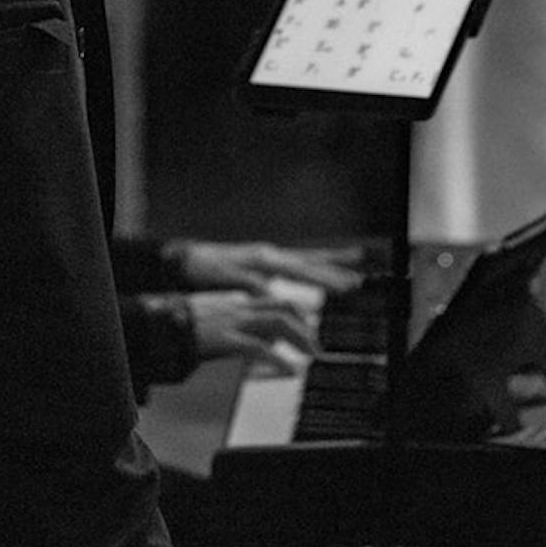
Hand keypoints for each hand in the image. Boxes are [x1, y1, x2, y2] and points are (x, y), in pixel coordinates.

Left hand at [168, 239, 363, 295]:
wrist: (188, 258)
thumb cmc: (205, 269)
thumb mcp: (225, 278)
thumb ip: (250, 284)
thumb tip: (271, 292)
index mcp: (264, 259)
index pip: (301, 270)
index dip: (323, 280)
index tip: (344, 287)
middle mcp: (270, 254)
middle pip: (309, 262)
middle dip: (334, 271)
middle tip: (357, 281)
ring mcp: (269, 256)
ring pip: (305, 258)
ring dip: (329, 262)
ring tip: (354, 263)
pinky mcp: (265, 261)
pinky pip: (295, 262)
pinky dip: (312, 264)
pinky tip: (321, 268)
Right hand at [184, 289, 322, 370]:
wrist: (160, 323)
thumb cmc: (183, 324)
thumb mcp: (216, 320)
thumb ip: (239, 326)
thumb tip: (262, 342)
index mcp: (238, 302)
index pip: (277, 301)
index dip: (298, 314)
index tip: (310, 329)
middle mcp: (240, 307)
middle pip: (284, 307)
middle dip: (306, 327)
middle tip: (317, 348)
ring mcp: (233, 320)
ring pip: (278, 322)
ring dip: (300, 338)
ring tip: (311, 356)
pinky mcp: (225, 338)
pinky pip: (258, 347)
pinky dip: (278, 358)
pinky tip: (289, 370)